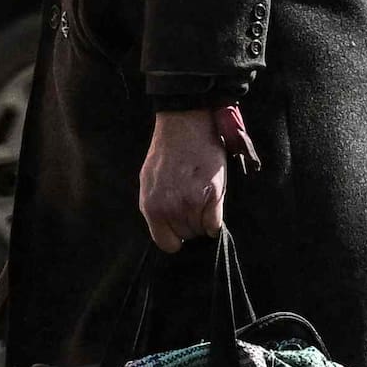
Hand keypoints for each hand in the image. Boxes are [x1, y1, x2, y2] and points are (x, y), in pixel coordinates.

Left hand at [139, 105, 247, 249]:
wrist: (184, 123)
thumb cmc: (168, 151)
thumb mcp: (150, 181)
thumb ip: (157, 207)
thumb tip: (167, 227)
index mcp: (151, 206)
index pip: (166, 243)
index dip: (176, 236)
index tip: (181, 225)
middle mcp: (170, 208)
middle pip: (187, 236)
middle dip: (191, 223)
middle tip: (192, 199)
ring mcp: (191, 203)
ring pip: (202, 231)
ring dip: (204, 218)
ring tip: (200, 193)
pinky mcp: (212, 195)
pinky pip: (216, 224)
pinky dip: (216, 217)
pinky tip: (212, 199)